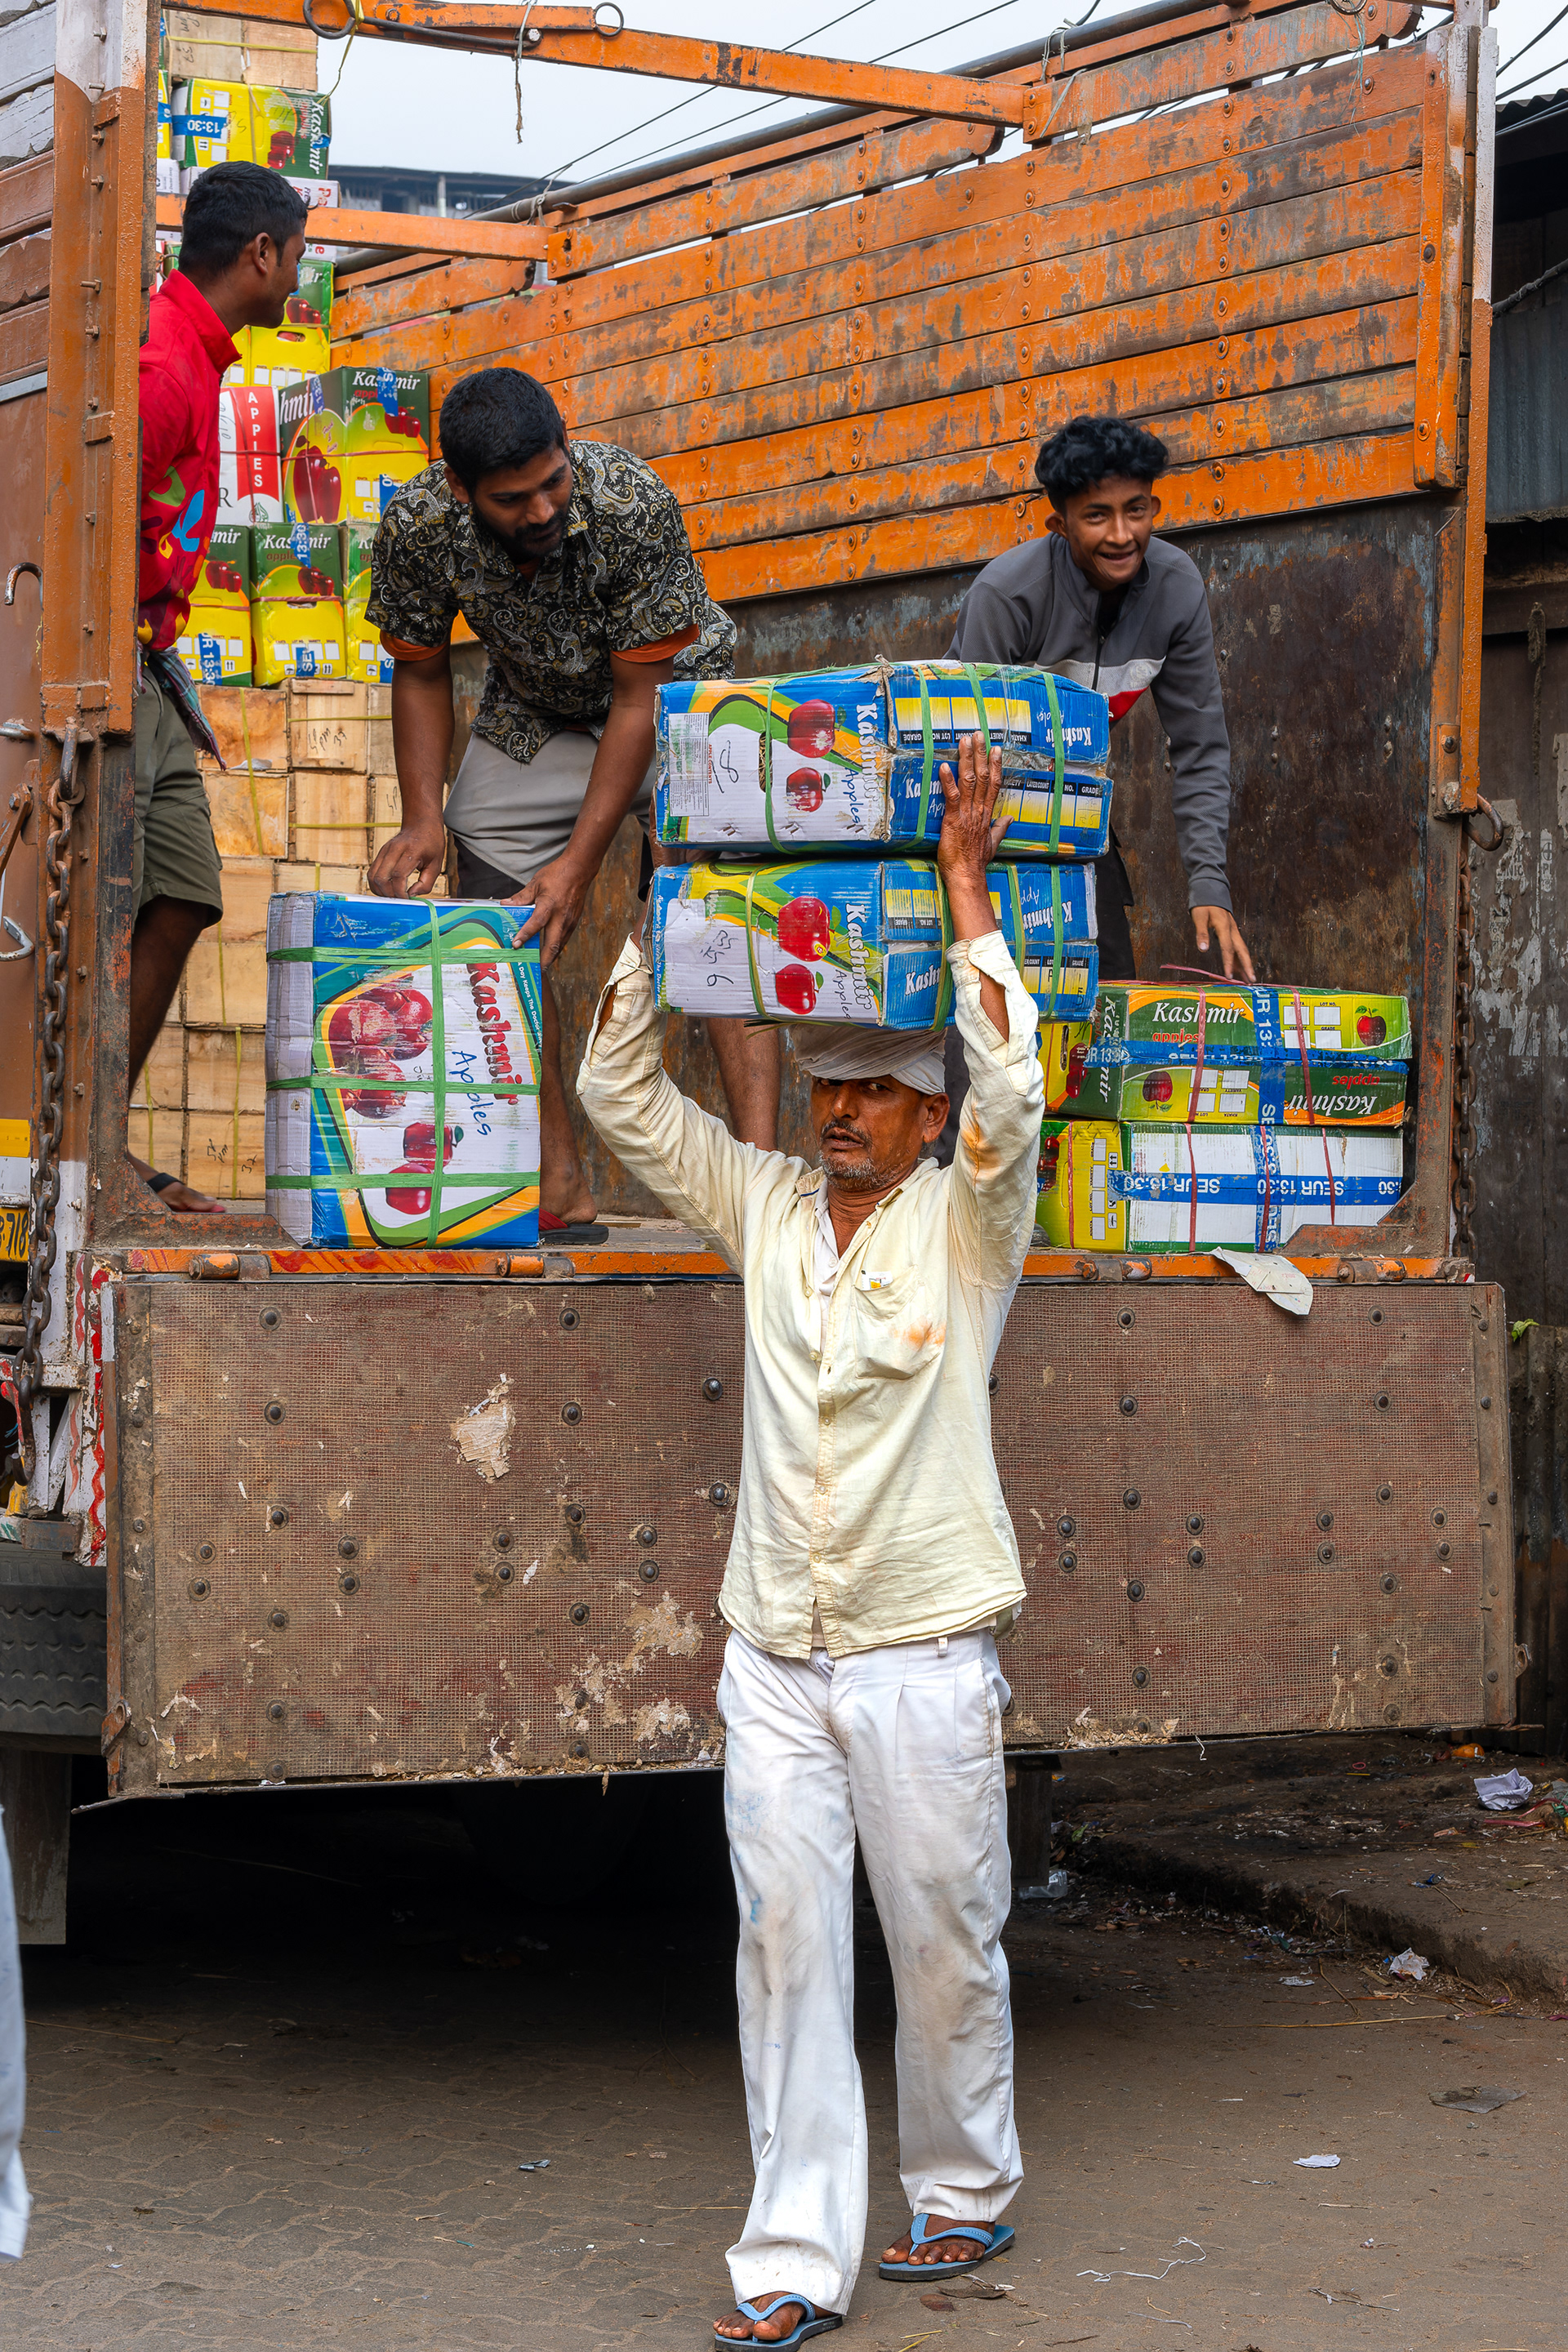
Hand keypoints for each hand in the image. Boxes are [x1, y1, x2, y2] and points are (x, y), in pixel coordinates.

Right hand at [368, 819, 444, 899]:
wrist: (421, 823)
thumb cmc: (431, 844)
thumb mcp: (436, 864)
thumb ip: (426, 883)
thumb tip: (411, 896)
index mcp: (411, 851)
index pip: (398, 875)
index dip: (400, 891)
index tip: (407, 900)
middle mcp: (394, 849)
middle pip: (381, 877)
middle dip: (389, 893)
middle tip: (399, 900)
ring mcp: (385, 850)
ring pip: (372, 876)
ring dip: (380, 890)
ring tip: (393, 896)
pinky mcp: (380, 853)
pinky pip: (372, 872)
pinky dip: (377, 884)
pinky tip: (387, 889)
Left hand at [509, 849, 592, 966]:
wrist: (579, 871)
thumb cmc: (558, 875)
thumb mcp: (536, 883)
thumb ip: (521, 897)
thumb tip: (505, 905)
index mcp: (550, 905)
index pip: (536, 923)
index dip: (525, 935)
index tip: (516, 945)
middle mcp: (561, 916)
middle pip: (553, 944)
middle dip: (544, 960)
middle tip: (535, 970)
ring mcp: (569, 921)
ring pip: (560, 945)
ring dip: (551, 957)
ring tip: (540, 966)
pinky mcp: (573, 923)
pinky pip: (563, 939)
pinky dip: (556, 948)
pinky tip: (549, 952)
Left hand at [936, 733, 1008, 902]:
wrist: (967, 876)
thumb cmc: (975, 862)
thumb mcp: (992, 844)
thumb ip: (1000, 829)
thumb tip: (1008, 819)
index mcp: (987, 814)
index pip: (994, 784)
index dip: (995, 765)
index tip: (995, 749)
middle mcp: (978, 810)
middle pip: (983, 777)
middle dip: (980, 754)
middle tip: (978, 735)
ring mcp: (966, 814)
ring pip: (970, 781)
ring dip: (967, 760)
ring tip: (964, 741)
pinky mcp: (953, 820)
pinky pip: (952, 797)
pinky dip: (948, 781)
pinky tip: (945, 766)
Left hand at [1192, 905, 1254, 980]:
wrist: (1210, 891)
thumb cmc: (1203, 904)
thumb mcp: (1199, 917)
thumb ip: (1201, 933)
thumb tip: (1203, 949)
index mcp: (1224, 926)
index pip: (1227, 948)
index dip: (1228, 963)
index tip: (1229, 976)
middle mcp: (1232, 930)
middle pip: (1242, 950)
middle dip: (1247, 966)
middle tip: (1251, 980)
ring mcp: (1233, 930)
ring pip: (1242, 949)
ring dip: (1245, 964)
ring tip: (1249, 978)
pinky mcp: (1231, 931)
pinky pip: (1237, 947)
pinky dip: (1239, 958)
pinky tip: (1239, 967)